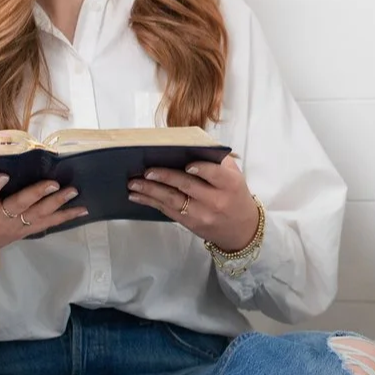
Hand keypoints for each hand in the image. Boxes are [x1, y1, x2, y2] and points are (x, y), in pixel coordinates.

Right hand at [0, 175, 83, 276]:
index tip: (0, 176)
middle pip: (18, 206)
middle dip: (36, 195)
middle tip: (54, 185)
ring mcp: (10, 226)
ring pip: (36, 214)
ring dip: (56, 203)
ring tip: (74, 193)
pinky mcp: (19, 231)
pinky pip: (45, 224)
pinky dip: (64, 217)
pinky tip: (82, 209)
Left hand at [126, 155, 260, 252]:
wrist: (241, 229)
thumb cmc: (234, 195)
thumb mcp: (234, 175)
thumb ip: (215, 160)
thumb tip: (186, 144)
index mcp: (229, 184)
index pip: (215, 175)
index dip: (201, 169)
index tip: (186, 165)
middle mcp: (216, 200)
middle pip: (187, 187)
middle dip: (165, 177)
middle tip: (147, 171)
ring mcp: (202, 214)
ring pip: (173, 200)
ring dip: (151, 191)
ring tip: (134, 183)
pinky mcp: (190, 224)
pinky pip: (167, 211)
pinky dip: (151, 202)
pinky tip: (138, 196)